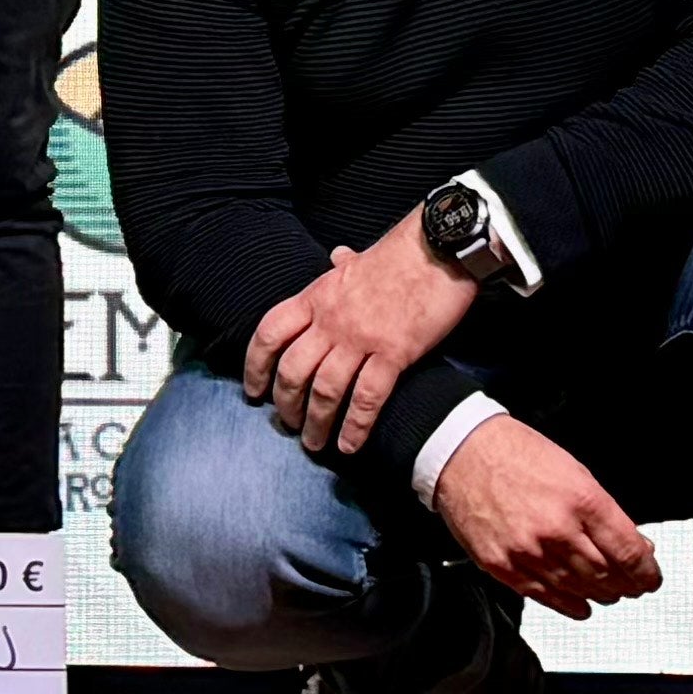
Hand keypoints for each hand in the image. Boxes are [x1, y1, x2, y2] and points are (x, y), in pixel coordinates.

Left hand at [241, 217, 481, 460]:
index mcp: (317, 297)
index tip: (253, 390)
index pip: (270, 334)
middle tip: (288, 425)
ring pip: (325, 390)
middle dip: (285, 404)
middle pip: (292, 370)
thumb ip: (343, 264)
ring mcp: (361, 338)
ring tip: (314, 444)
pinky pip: (367, 397)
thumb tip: (337, 255)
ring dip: (316, 423)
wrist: (439, 248)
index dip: (255, 366)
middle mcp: (331, 321)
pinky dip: (355, 426)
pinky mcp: (394, 352)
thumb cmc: (401, 254)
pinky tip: (350, 445)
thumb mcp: (359, 258)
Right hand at [429, 416, 664, 620]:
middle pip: (608, 576)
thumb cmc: (515, 454)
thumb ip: (604, 511)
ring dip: (602, 595)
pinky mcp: (504, 566)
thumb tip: (631, 542)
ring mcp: (529, 552)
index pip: (629, 552)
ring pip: (581, 590)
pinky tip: (580, 605)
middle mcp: (558, 530)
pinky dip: (570, 605)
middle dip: (627, 585)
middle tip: (633, 585)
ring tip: (610, 593)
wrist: (462, 453)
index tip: (651, 577)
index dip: (647, 572)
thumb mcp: (574, 471)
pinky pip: (546, 597)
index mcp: (582, 500)